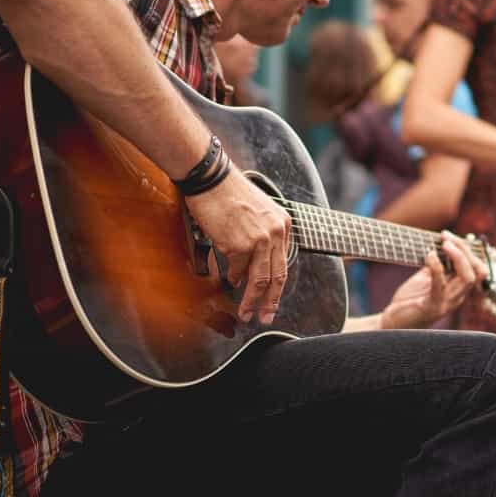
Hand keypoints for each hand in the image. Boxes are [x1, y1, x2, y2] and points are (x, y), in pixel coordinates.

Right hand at [185, 168, 290, 324]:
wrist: (212, 179)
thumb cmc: (229, 193)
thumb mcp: (260, 211)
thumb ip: (264, 236)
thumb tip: (254, 267)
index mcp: (283, 225)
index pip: (284, 263)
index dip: (277, 286)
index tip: (273, 300)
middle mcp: (275, 233)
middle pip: (276, 277)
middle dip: (270, 301)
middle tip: (264, 317)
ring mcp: (259, 240)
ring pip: (259, 280)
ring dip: (251, 299)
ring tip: (246, 312)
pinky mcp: (239, 245)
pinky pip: (236, 269)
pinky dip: (233, 277)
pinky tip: (230, 280)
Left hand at [381, 234, 486, 329]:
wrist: (393, 323)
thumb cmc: (409, 300)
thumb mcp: (426, 278)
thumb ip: (437, 265)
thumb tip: (441, 244)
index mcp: (458, 290)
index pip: (477, 269)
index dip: (468, 250)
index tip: (449, 236)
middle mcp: (457, 297)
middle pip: (476, 271)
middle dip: (465, 250)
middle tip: (446, 237)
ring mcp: (447, 303)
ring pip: (466, 278)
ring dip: (457, 256)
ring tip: (444, 244)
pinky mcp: (432, 307)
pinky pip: (440, 285)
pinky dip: (437, 267)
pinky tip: (429, 255)